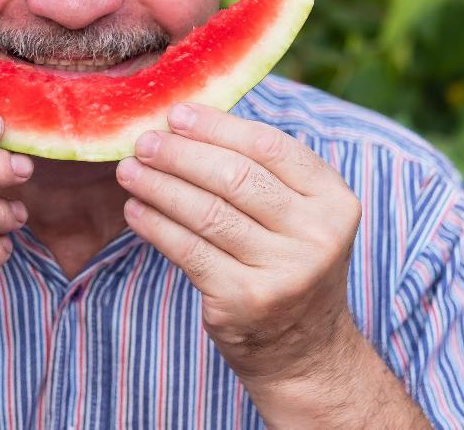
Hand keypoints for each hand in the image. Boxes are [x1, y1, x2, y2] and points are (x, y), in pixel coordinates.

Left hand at [116, 102, 362, 385]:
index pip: (270, 147)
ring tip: (129, 171)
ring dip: (159, 186)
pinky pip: (188, 250)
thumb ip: (263, 172)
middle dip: (181, 154)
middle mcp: (317, 236)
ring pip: (206, 212)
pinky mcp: (244, 300)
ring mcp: (283, 272)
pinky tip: (135, 210)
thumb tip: (188, 122)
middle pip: (235, 177)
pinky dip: (156, 225)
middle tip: (143, 142)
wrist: (304, 350)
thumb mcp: (300, 217)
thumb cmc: (288, 264)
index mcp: (334, 202)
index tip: (177, 114)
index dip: (218, 126)